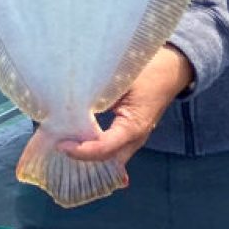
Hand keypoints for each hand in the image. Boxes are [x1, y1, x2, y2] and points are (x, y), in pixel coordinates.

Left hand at [58, 46, 193, 166]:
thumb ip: (99, 95)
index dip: (82, 150)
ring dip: (87, 156)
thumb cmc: (147, 71)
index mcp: (134, 126)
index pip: (104, 148)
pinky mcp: (130, 134)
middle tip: (59, 146)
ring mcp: (135, 139)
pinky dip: (95, 149)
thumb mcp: (121, 81)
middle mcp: (136, 138)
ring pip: (109, 158)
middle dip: (81, 158)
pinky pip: (112, 149)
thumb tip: (71, 103)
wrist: (170, 69)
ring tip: (64, 146)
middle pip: (106, 160)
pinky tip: (78, 144)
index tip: (61, 144)